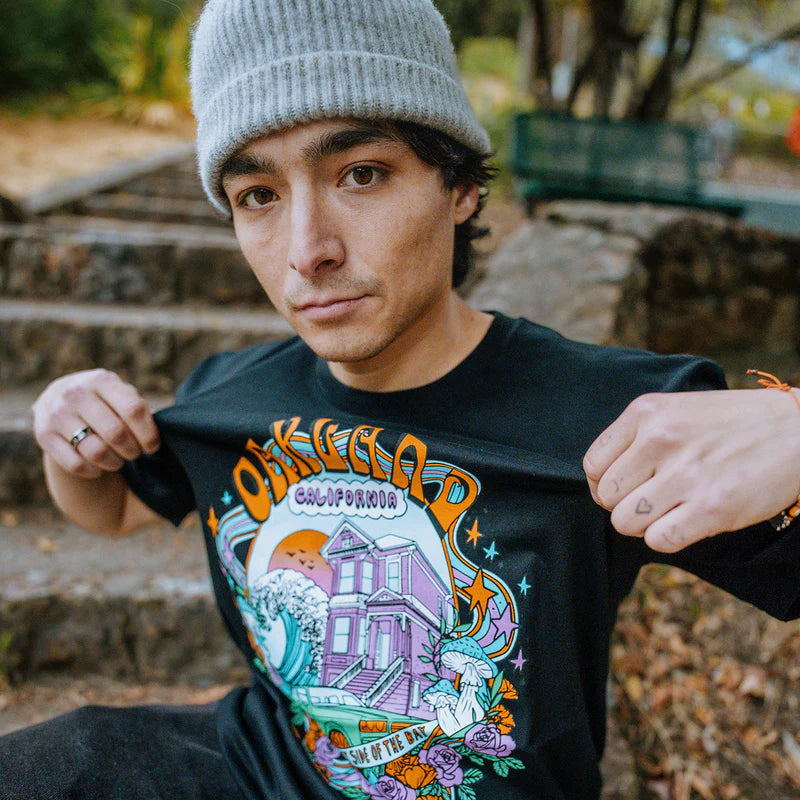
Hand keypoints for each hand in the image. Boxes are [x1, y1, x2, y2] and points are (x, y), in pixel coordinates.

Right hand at [32, 369, 159, 479]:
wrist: (58, 401)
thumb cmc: (104, 402)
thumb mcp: (120, 396)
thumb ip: (139, 409)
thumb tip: (163, 431)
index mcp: (102, 380)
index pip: (134, 410)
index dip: (149, 434)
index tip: (153, 447)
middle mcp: (76, 393)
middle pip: (116, 434)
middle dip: (132, 451)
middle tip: (135, 454)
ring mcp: (57, 413)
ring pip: (97, 452)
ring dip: (114, 462)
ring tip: (118, 460)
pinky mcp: (43, 434)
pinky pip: (75, 464)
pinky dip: (93, 471)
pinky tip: (99, 467)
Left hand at [583, 389, 799, 552]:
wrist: (796, 430)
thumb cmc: (729, 424)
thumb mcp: (674, 411)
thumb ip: (635, 438)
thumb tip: (601, 482)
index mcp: (645, 413)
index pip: (592, 465)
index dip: (605, 484)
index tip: (627, 486)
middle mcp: (660, 440)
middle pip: (605, 497)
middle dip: (624, 505)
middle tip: (652, 500)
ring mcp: (686, 474)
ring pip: (625, 521)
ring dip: (644, 524)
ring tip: (670, 510)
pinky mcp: (713, 507)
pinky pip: (658, 541)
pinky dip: (667, 538)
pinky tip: (687, 522)